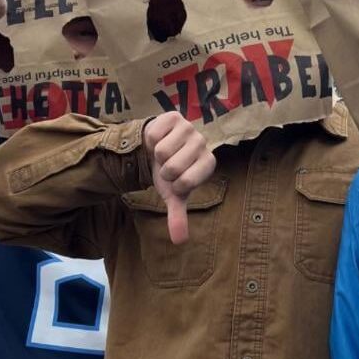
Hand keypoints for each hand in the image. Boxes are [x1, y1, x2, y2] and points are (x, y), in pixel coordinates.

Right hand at [143, 113, 215, 244]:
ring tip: (163, 153)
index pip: (185, 183)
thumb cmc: (170, 173)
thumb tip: (179, 241)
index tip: (176, 180)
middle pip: (171, 166)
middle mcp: (203, 143)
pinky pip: (153, 134)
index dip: (173, 185)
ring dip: (156, 155)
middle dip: (163, 170)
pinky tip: (158, 139)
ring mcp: (189, 127)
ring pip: (161, 150)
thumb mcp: (173, 195)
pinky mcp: (173, 116)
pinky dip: (150, 140)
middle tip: (167, 165)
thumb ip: (177, 216)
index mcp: (208, 164)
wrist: (155, 149)